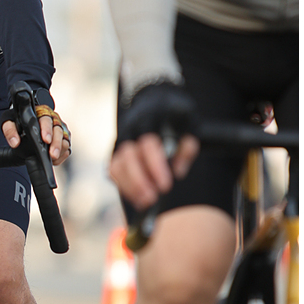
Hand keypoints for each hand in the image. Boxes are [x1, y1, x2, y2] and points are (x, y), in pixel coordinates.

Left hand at [0, 110, 69, 164]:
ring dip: (60, 150)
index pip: (46, 120)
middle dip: (56, 143)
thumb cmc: (19, 123)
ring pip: (65, 140)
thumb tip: (15, 142)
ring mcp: (60, 130)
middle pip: (58, 131)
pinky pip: (67, 149)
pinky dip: (61, 156)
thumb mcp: (9, 122)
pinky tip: (54, 160)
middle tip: (52, 154)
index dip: (47, 130)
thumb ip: (10, 130)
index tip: (45, 140)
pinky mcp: (63, 140)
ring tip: (53, 158)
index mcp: (41, 113)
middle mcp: (53, 121)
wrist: (25, 129)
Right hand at [111, 80, 198, 207]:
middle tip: (152, 198)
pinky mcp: (115, 152)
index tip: (166, 185)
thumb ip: (187, 147)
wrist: (156, 101)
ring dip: (130, 187)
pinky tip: (138, 198)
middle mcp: (131, 129)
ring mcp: (120, 140)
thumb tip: (177, 171)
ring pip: (116, 166)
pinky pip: (113, 172)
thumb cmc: (176, 116)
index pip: (148, 144)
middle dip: (139, 181)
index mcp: (150, 119)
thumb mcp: (190, 125)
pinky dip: (124, 186)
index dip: (155, 166)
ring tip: (146, 202)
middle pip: (127, 157)